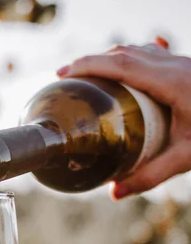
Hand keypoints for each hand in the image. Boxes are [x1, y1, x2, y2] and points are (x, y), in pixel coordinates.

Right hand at [57, 40, 190, 199]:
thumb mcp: (187, 156)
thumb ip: (150, 175)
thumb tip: (114, 193)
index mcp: (173, 82)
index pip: (123, 64)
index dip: (90, 64)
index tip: (64, 72)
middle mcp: (176, 64)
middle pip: (125, 52)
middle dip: (92, 60)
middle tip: (67, 76)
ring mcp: (182, 61)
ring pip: (138, 49)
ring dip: (110, 58)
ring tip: (89, 75)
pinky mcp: (186, 66)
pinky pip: (151, 54)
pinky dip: (128, 59)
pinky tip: (123, 72)